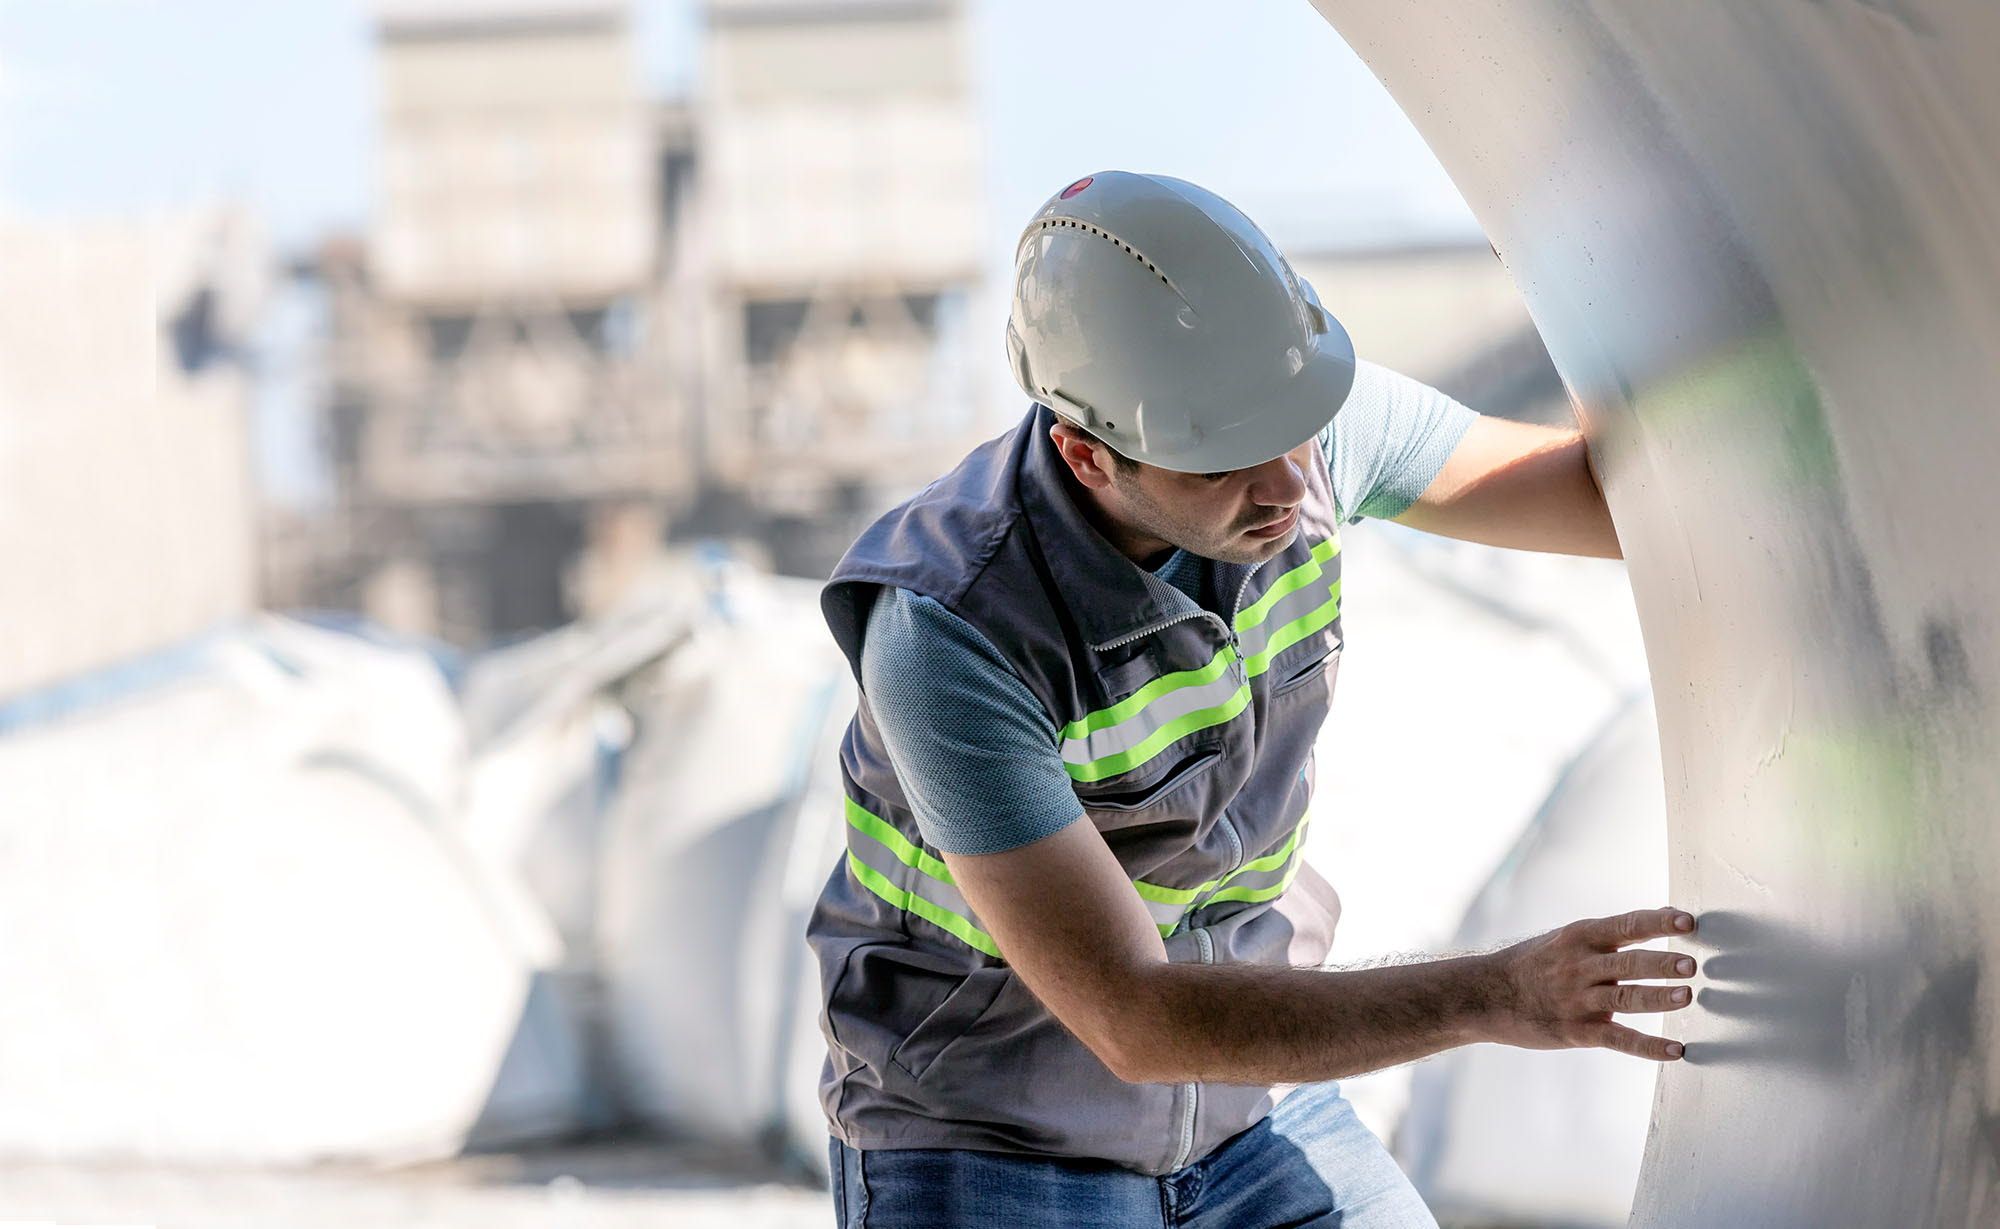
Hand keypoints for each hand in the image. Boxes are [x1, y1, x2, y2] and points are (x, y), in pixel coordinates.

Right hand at [1480, 907, 1697, 1060]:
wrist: (1487, 995)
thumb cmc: (1535, 963)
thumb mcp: (1567, 939)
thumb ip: (1612, 934)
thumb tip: (1663, 915)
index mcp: (1579, 937)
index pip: (1626, 925)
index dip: (1658, 922)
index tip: (1687, 920)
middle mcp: (1579, 966)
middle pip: (1627, 963)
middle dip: (1659, 963)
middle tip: (1690, 964)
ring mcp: (1578, 1000)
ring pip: (1624, 999)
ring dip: (1657, 998)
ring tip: (1686, 996)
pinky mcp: (1577, 1031)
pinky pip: (1618, 1039)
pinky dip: (1648, 1046)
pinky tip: (1676, 1050)